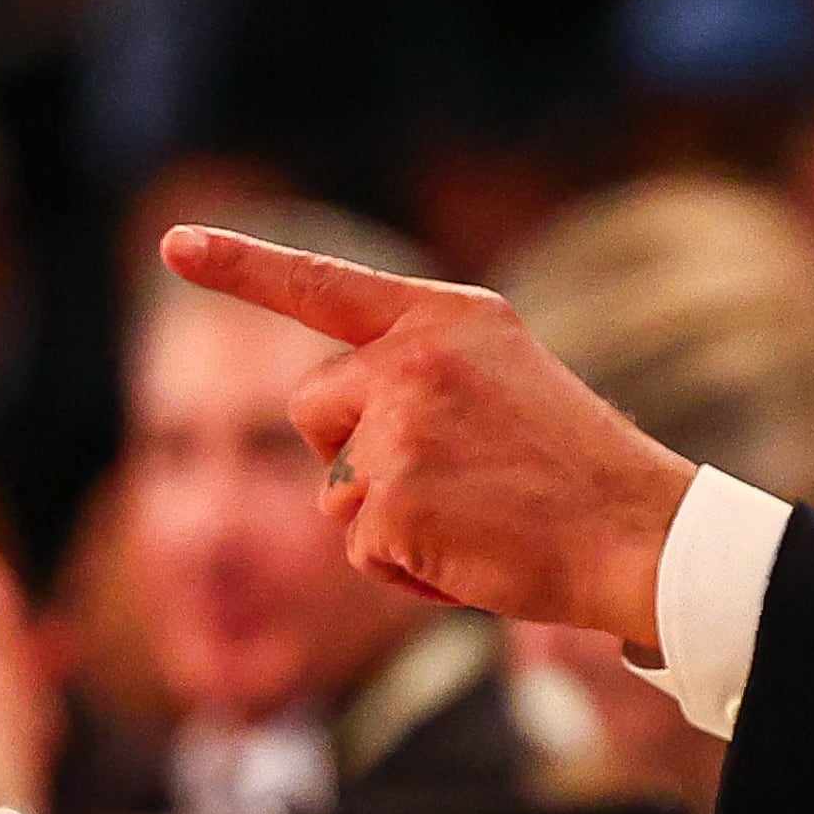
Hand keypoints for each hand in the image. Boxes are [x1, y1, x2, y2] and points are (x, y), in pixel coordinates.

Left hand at [161, 227, 696, 653]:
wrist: (638, 532)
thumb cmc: (574, 470)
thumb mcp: (503, 377)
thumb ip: (421, 368)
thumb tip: (331, 412)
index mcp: (448, 317)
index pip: (322, 285)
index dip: (241, 265)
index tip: (175, 244)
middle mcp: (415, 358)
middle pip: (313, 409)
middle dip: (354, 456)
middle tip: (454, 478)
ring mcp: (400, 427)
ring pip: (334, 490)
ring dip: (387, 521)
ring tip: (474, 517)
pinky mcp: (392, 499)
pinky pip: (360, 549)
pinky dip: (407, 569)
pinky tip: (472, 553)